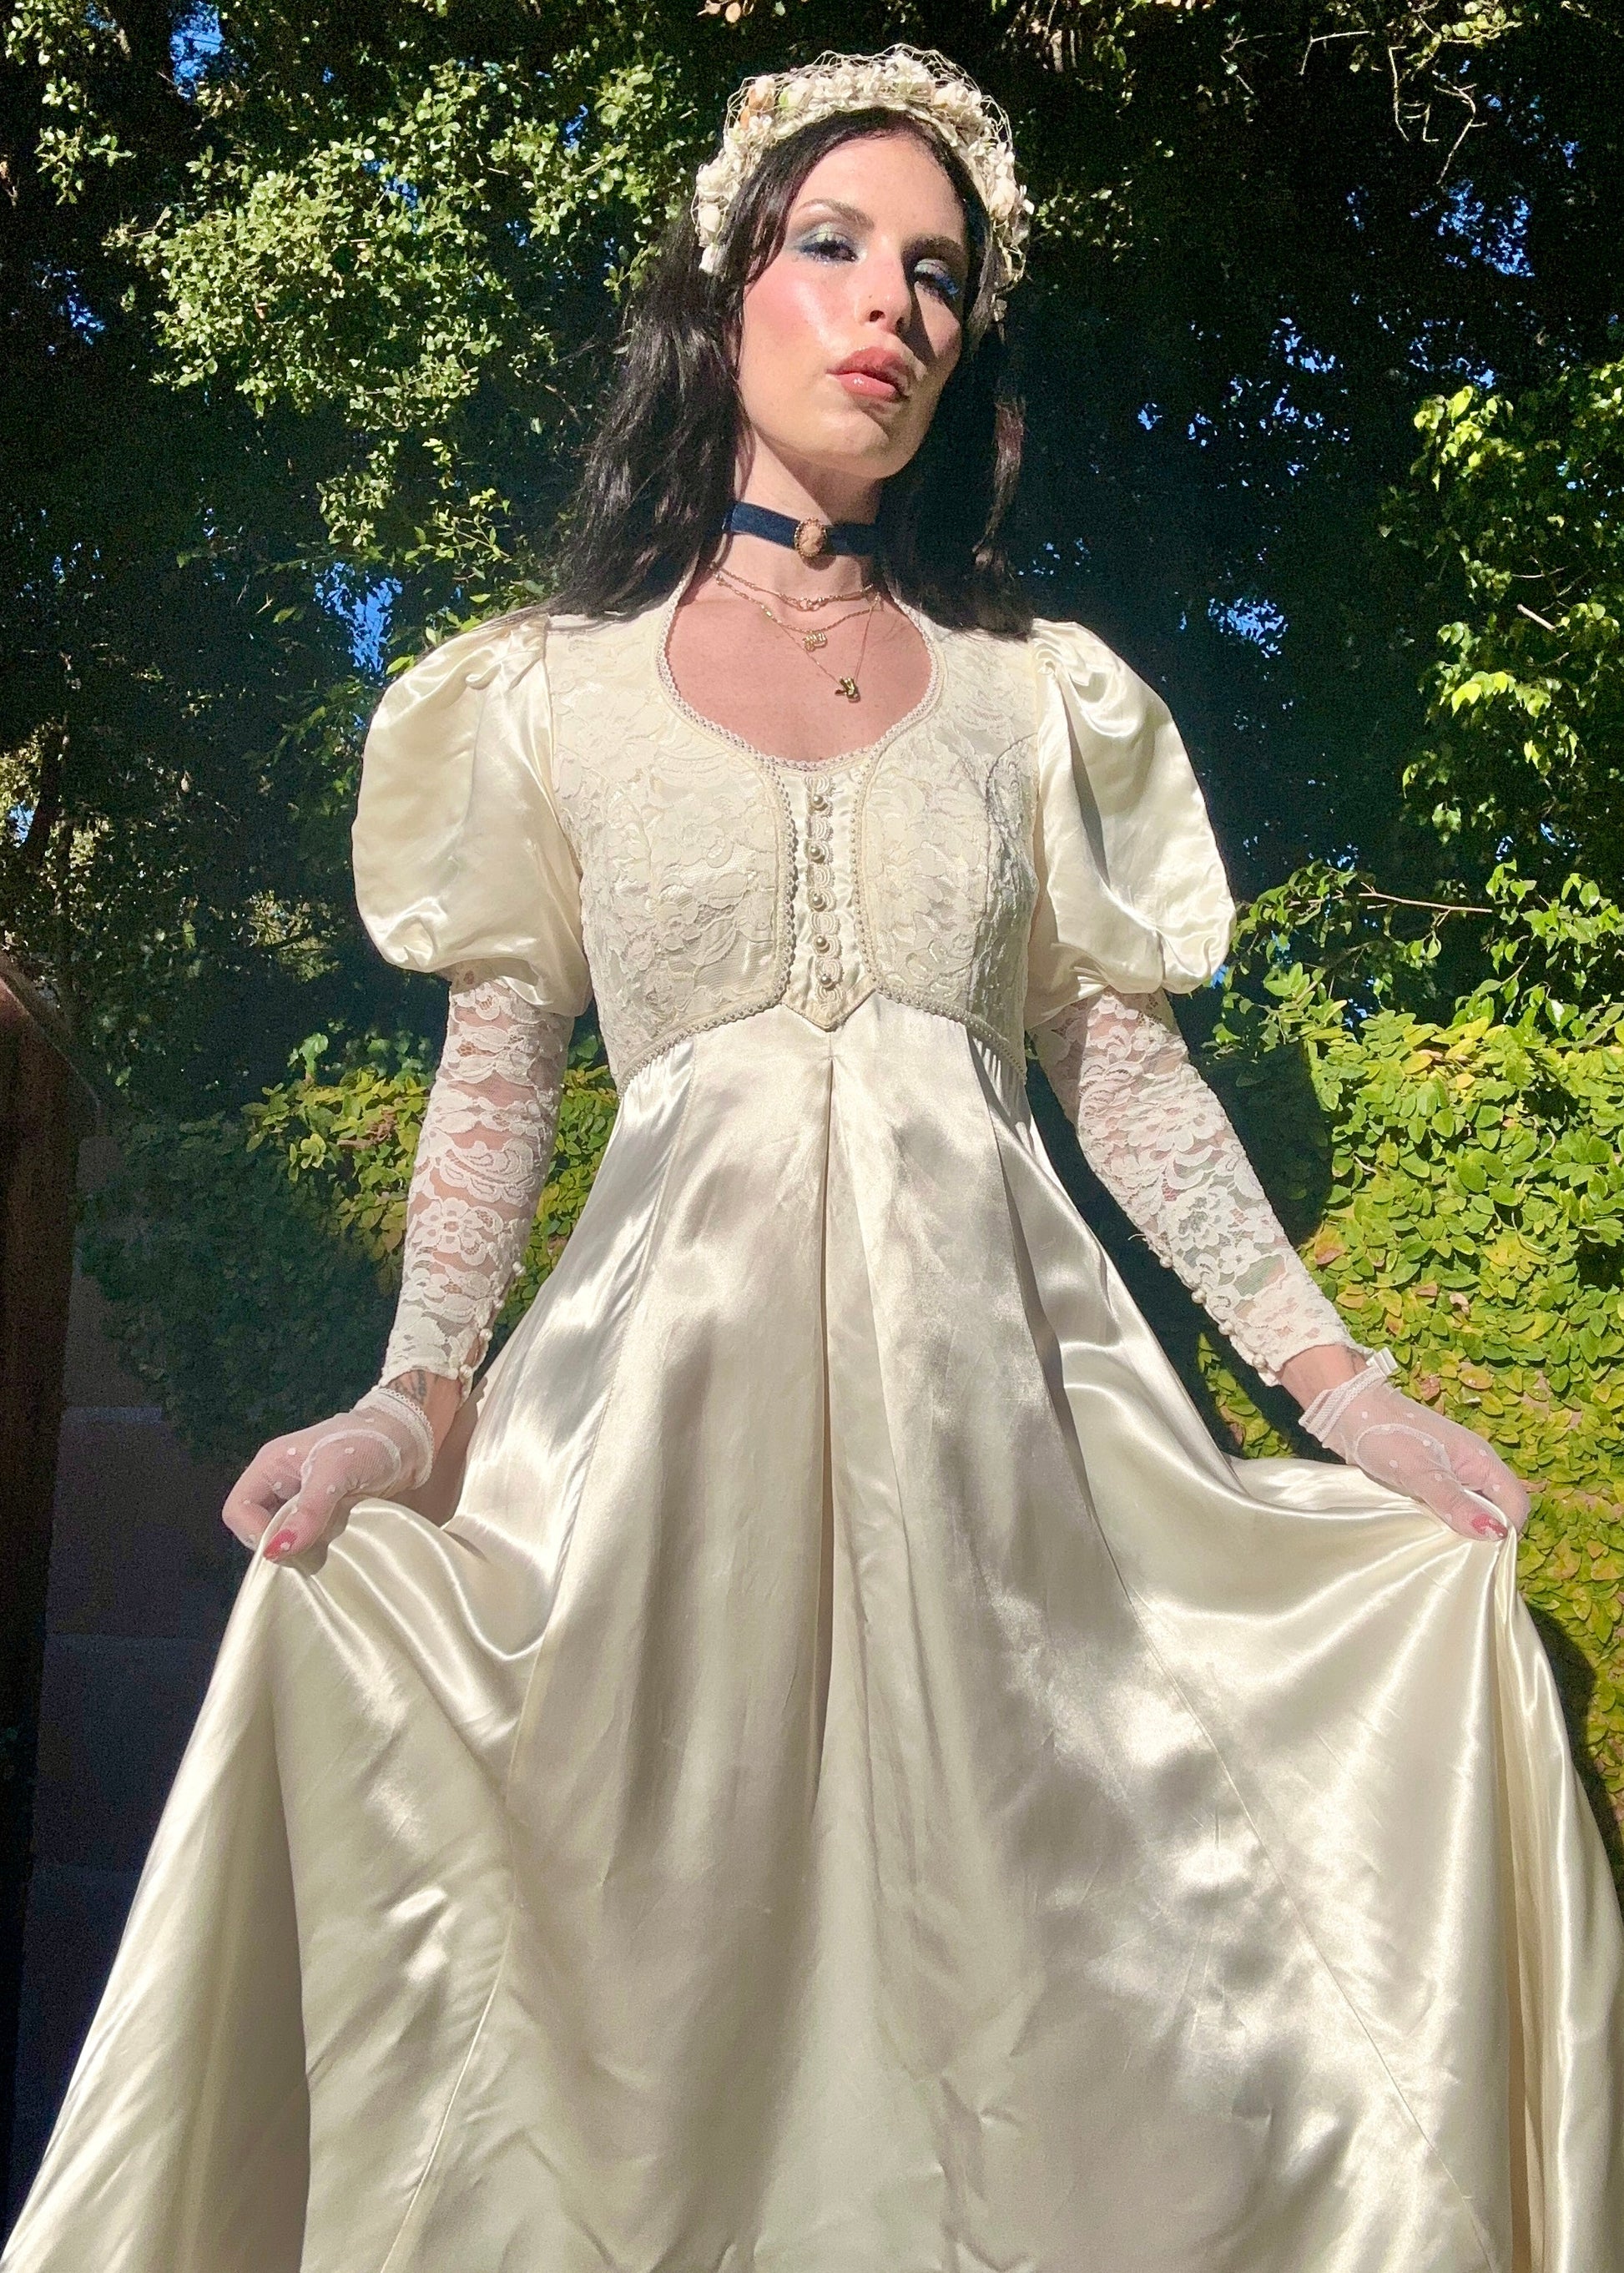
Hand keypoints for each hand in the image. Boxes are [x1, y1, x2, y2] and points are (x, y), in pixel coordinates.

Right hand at [222, 1386, 435, 1559]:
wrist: (409, 1438)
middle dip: (279, 1545)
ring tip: (325, 1551)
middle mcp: (280, 1483)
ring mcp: (302, 1499)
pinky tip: (336, 1548)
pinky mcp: (325, 1511)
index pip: (238, 1510)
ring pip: (284, 1535)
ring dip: (301, 1549)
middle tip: (308, 1555)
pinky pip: (309, 1537)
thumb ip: (308, 1509)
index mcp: (270, 1466)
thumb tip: (277, 1550)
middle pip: (258, 1526)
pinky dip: (319, 1547)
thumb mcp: (336, 1471)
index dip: (254, 1533)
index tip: (285, 1548)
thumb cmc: (368, 1443)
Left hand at [1298, 1353, 1529, 1542]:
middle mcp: (1472, 1468)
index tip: (1487, 1557)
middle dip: (1485, 1536)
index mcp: (1481, 1460)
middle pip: (1496, 1510)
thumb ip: (1455, 1503)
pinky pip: (1447, 1509)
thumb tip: (1495, 1533)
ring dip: (1460, 1532)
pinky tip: (1426, 1537)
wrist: (1347, 1410)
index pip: (1515, 1504)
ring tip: (1443, 1552)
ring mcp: (1450, 1474)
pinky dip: (1441, 1524)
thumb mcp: (1421, 1472)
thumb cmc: (1386, 1433)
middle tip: (1462, 1560)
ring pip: (1470, 1512)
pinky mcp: (1428, 1481)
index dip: (1508, 1531)